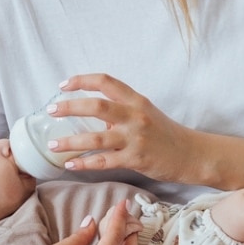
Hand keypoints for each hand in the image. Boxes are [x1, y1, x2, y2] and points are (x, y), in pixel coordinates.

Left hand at [48, 73, 200, 183]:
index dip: (81, 81)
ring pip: (96, 138)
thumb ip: (121, 112)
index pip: (105, 82)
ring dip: (70, 141)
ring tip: (53, 144)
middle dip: (69, 107)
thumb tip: (93, 116)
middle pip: (96, 106)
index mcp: (136, 100)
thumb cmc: (166, 134)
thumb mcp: (146, 114)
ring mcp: (135, 138)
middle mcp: (135, 116)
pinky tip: (70, 164)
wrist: (192, 154)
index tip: (63, 85)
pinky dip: (84, 163)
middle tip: (51, 110)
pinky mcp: (136, 159)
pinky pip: (104, 161)